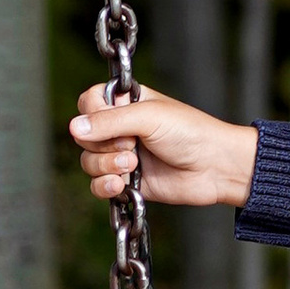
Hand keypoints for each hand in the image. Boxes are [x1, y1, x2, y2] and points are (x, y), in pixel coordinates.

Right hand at [69, 82, 258, 212]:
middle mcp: (121, 128)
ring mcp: (122, 155)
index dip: (94, 114)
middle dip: (104, 144)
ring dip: (106, 165)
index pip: (88, 103)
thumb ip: (110, 121)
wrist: (215, 167)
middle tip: (132, 145)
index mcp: (126, 103)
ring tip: (133, 165)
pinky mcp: (127, 181)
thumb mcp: (149, 117)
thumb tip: (74, 127)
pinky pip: (98, 185)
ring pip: (88, 162)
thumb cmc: (191, 133)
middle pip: (84, 136)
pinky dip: (105, 186)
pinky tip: (122, 184)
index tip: (118, 122)